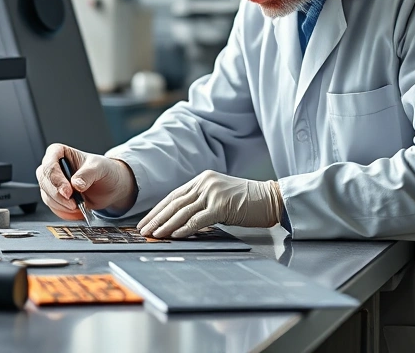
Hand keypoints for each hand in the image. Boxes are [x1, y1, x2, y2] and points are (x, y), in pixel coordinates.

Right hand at [36, 144, 136, 220]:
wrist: (110, 187)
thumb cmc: (104, 171)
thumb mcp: (100, 168)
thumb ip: (88, 174)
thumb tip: (76, 184)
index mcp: (60, 152)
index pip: (49, 163)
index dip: (56, 178)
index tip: (68, 191)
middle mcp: (53, 167)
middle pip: (44, 181)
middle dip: (58, 195)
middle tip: (73, 203)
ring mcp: (52, 183)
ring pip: (47, 195)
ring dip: (62, 205)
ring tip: (79, 205)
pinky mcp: (55, 197)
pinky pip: (53, 206)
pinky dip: (64, 211)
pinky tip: (77, 210)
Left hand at [138, 170, 283, 238]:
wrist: (271, 199)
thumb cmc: (248, 202)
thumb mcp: (220, 197)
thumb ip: (202, 203)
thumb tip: (181, 221)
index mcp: (203, 179)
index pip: (174, 196)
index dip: (159, 209)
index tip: (147, 221)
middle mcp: (205, 182)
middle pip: (174, 202)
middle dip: (157, 217)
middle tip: (143, 229)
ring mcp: (213, 192)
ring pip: (183, 211)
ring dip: (166, 224)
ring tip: (154, 234)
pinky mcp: (222, 205)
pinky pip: (198, 219)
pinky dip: (184, 228)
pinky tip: (174, 234)